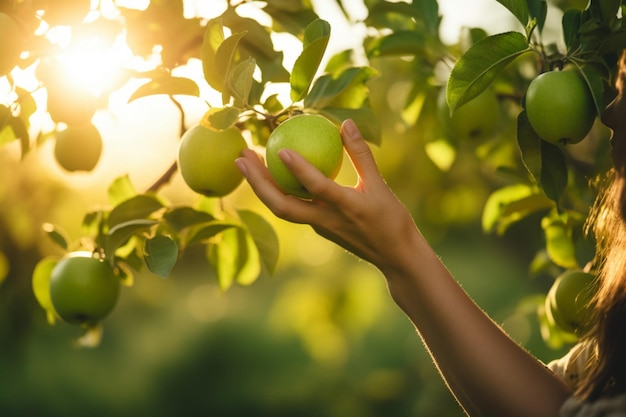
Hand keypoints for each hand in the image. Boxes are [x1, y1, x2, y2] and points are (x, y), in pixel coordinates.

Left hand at [235, 119, 421, 273]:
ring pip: (282, 209)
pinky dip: (276, 191)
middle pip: (282, 206)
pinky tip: (269, 173)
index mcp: (345, 207)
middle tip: (241, 156)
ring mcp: (318, 227)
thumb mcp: (380, 184)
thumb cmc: (391, 219)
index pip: (317, 187)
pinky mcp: (317, 228)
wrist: (394, 257)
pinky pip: (291, 209)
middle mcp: (325, 220)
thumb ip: (362, 154)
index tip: (281, 149)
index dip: (299, 169)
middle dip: (257, 182)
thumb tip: (346, 123)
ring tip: (245, 162)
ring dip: (260, 186)